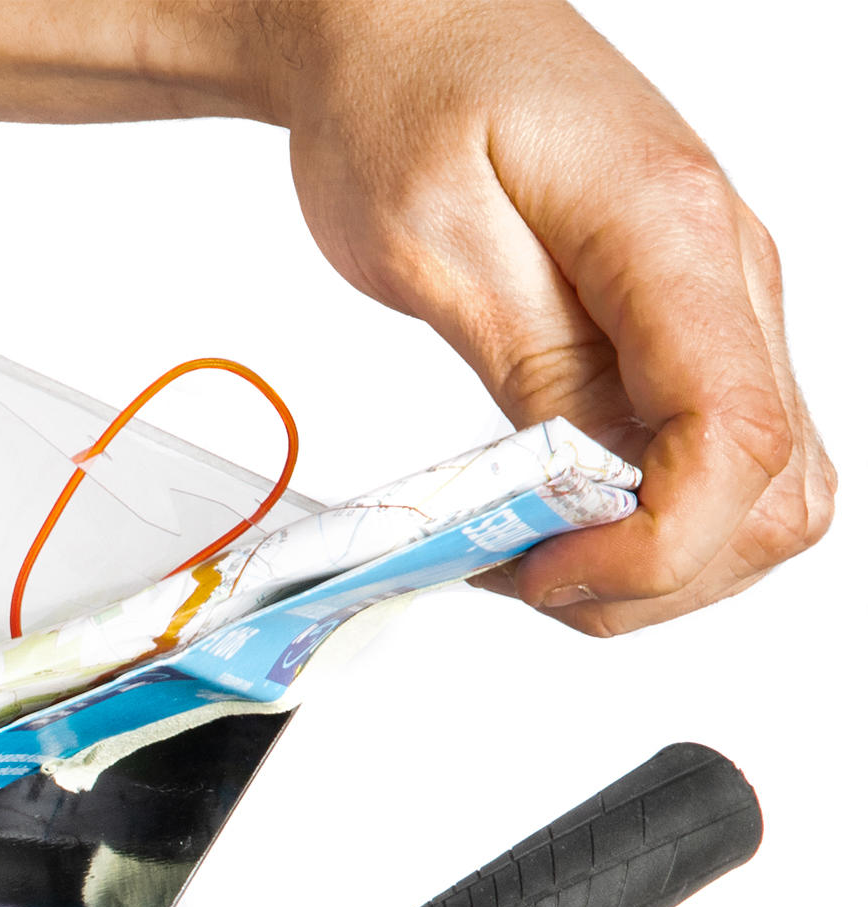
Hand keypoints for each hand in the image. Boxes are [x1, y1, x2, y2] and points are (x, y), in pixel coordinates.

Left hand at [269, 0, 832, 632]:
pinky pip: (713, 461)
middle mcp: (727, 273)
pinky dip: (643, 522)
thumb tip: (579, 482)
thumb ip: (526, 365)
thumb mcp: (432, 241)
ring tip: (530, 552)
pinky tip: (552, 517)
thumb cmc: (409, 100)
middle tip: (523, 573)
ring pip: (763, 496)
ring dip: (654, 564)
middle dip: (654, 576)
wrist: (407, 23)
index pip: (737, 443)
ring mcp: (717, 306)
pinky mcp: (681, 332)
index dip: (654, 549)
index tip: (542, 571)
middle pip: (774, 494)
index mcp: (673, 237)